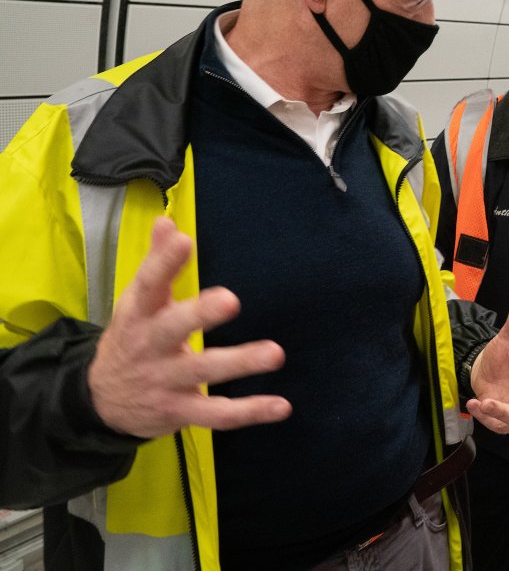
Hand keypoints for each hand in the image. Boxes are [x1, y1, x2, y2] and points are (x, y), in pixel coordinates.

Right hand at [88, 218, 291, 437]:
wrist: (100, 400)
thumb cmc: (132, 337)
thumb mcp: (138, 301)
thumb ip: (157, 262)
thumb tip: (168, 221)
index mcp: (139, 313)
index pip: (147, 285)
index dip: (164, 263)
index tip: (184, 240)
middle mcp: (150, 345)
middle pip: (173, 328)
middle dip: (199, 314)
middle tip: (231, 299)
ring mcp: (165, 380)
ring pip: (203, 371)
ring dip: (240, 363)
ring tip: (275, 353)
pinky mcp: (180, 410)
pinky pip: (217, 414)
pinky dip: (250, 411)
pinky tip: (282, 406)